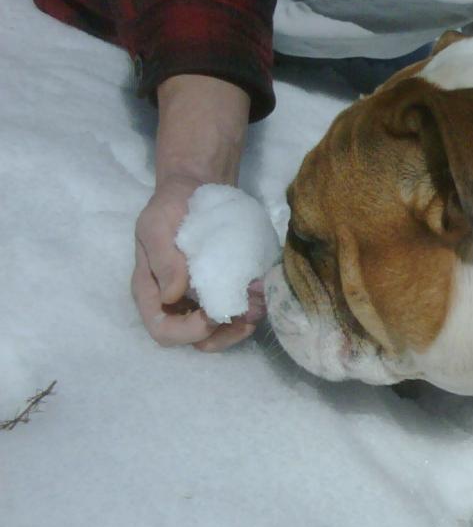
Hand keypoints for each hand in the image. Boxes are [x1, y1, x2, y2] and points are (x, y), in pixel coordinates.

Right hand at [131, 74, 262, 351]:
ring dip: (244, 323)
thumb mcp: (156, 225)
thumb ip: (163, 260)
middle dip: (224, 334)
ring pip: (224, 331)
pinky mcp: (229, 287)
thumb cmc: (171, 205)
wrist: (198, 187)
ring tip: (259, 302)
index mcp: (153, 292)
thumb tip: (172, 296)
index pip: (164, 331)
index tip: (210, 316)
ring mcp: (205, 297)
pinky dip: (254, 307)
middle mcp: (179, 301)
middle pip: (198, 340)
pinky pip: (242, 310)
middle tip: (245, 313)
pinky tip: (264, 290)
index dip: (187, 332)